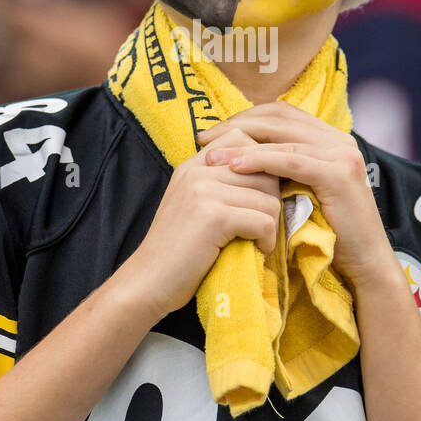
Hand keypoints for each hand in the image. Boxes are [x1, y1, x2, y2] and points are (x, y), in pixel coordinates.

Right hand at [119, 127, 279, 321]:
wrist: (149, 281)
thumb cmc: (178, 251)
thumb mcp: (194, 206)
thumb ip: (219, 185)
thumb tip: (270, 178)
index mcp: (193, 166)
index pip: (241, 139)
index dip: (261, 165)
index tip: (256, 196)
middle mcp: (198, 171)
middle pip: (264, 171)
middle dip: (271, 201)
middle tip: (261, 225)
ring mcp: (204, 191)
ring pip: (269, 198)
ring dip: (271, 224)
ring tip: (258, 240)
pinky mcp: (214, 217)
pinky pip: (264, 221)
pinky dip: (267, 240)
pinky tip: (257, 250)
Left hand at [196, 102, 397, 290]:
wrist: (362, 262)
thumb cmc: (325, 232)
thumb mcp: (300, 190)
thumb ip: (280, 169)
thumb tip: (234, 153)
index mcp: (330, 138)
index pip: (280, 113)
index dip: (245, 117)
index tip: (213, 132)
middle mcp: (339, 139)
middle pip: (279, 118)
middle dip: (237, 126)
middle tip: (203, 138)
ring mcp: (342, 154)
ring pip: (282, 139)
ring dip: (241, 144)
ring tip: (211, 155)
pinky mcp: (339, 174)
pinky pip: (291, 160)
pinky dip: (260, 161)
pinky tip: (235, 166)